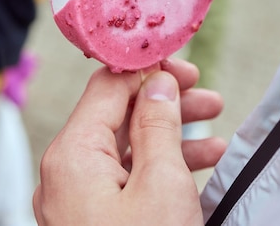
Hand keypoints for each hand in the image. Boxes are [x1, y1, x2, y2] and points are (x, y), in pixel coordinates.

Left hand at [33, 59, 225, 225]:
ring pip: (125, 152)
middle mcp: (64, 176)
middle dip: (166, 106)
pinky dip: (157, 172)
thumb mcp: (161, 185)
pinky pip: (124, 182)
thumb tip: (158, 84)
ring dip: (170, 139)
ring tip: (214, 138)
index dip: (148, 71)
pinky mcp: (91, 221)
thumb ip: (158, 126)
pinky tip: (196, 167)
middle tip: (206, 99)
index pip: (107, 87)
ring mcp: (75, 202)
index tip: (184, 69)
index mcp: (71, 156)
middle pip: (117, 118)